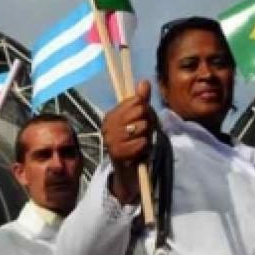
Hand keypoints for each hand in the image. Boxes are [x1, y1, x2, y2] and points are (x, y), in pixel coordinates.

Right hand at [101, 80, 155, 203]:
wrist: (130, 172)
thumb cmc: (135, 142)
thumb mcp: (141, 120)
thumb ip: (142, 100)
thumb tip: (144, 82)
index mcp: (111, 115)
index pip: (136, 101)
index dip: (145, 110)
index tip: (142, 121)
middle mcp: (107, 126)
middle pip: (140, 112)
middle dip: (148, 122)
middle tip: (143, 134)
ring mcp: (110, 140)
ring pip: (141, 127)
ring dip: (147, 136)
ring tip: (140, 143)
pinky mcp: (117, 153)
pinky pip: (141, 143)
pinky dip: (145, 148)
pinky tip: (139, 152)